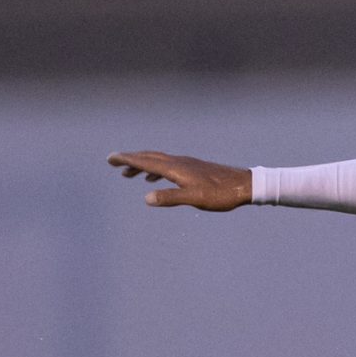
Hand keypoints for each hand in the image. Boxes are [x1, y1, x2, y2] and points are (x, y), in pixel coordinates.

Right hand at [108, 151, 251, 210]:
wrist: (244, 185)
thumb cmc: (221, 194)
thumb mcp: (195, 199)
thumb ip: (170, 198)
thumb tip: (147, 198)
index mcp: (176, 168)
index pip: (146, 161)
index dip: (127, 159)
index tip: (110, 158)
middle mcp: (179, 162)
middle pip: (149, 157)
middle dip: (130, 160)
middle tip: (113, 163)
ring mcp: (186, 164)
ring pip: (158, 161)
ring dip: (142, 165)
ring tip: (129, 175)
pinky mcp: (193, 169)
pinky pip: (168, 166)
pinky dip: (156, 170)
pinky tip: (155, 179)